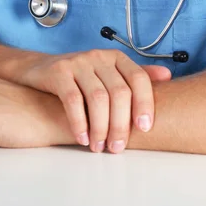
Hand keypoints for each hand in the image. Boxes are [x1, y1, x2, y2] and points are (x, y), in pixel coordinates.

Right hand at [9, 50, 170, 153]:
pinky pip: (72, 100)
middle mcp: (99, 57)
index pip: (139, 79)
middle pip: (119, 92)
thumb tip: (168, 76)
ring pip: (97, 98)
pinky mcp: (58, 72)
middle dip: (121, 124)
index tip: (145, 128)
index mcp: (116, 58)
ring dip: (101, 127)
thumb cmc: (79, 78)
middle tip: (118, 148)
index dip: (145, 104)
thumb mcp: (108, 74)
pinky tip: (82, 138)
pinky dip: (80, 122)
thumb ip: (135, 77)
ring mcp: (78, 63)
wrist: (37, 69)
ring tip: (99, 147)